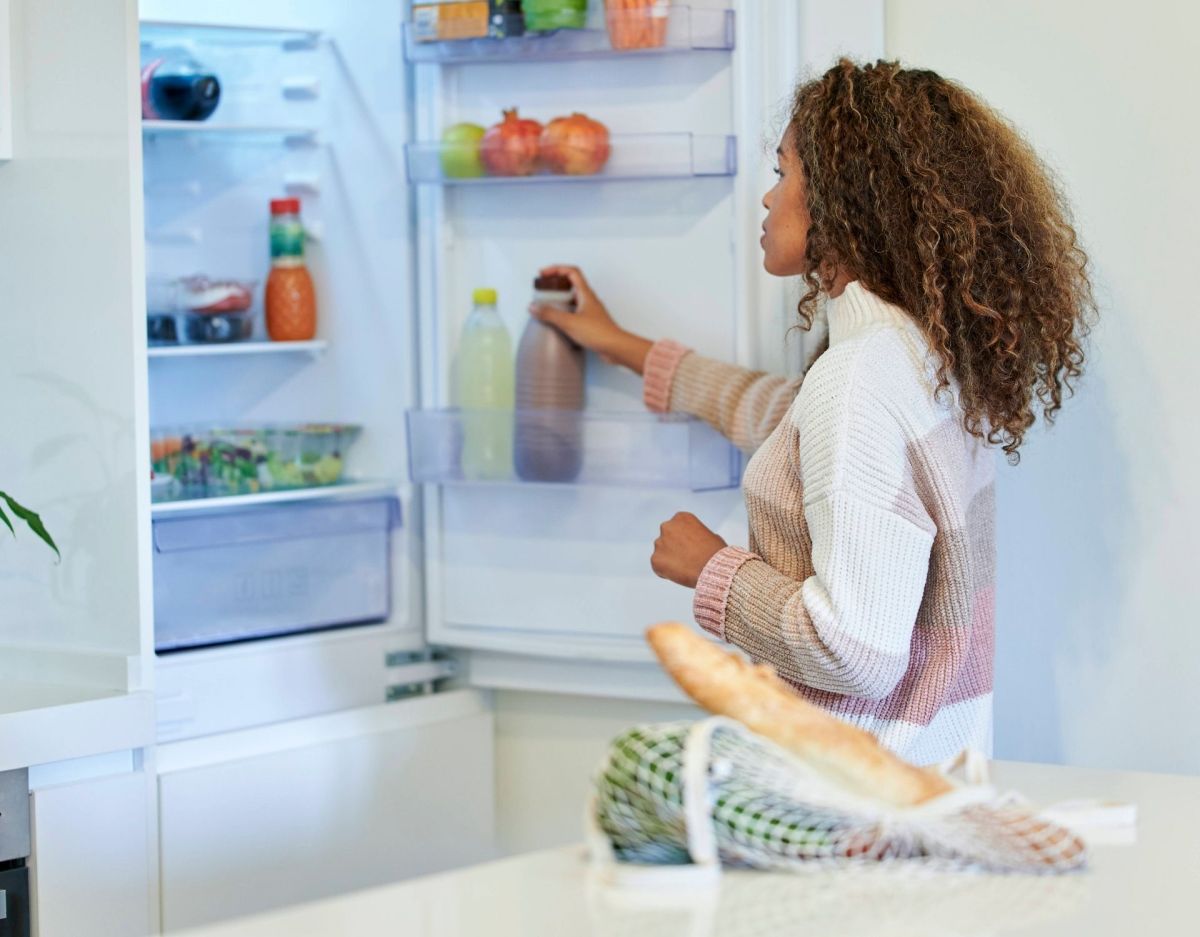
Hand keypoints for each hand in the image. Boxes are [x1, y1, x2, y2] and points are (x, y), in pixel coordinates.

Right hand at [530, 265, 652, 373]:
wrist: (615, 347)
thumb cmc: (599, 333)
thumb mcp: (569, 322)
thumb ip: (550, 314)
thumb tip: (534, 307)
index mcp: (585, 293)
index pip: (571, 272)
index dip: (556, 269)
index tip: (543, 274)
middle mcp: (588, 300)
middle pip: (571, 283)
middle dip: (555, 284)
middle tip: (543, 289)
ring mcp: (590, 311)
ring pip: (572, 299)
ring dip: (559, 299)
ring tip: (547, 305)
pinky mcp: (590, 323)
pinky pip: (574, 312)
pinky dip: (564, 312)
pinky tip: (558, 322)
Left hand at [651, 512, 727, 588]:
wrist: (713, 568)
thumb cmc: (716, 553)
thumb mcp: (710, 535)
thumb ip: (697, 535)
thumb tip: (697, 541)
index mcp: (681, 517)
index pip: (677, 528)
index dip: (683, 539)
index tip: (692, 548)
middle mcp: (667, 526)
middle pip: (666, 538)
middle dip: (673, 547)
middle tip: (686, 559)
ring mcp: (659, 543)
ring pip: (661, 552)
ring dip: (669, 559)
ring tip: (685, 568)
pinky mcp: (655, 559)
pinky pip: (658, 566)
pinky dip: (665, 571)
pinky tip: (678, 575)